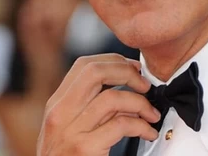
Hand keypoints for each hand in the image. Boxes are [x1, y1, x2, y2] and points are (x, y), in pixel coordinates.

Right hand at [37, 54, 160, 154]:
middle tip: (143, 84)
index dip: (113, 60)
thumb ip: (88, 105)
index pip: (84, 65)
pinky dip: (142, 125)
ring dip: (140, 102)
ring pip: (112, 97)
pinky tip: (148, 132)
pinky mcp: (84, 149)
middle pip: (95, 72)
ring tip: (151, 113)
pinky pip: (122, 124)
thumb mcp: (69, 127)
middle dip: (126, 72)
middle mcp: (60, 114)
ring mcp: (70, 131)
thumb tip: (126, 84)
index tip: (133, 68)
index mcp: (57, 104)